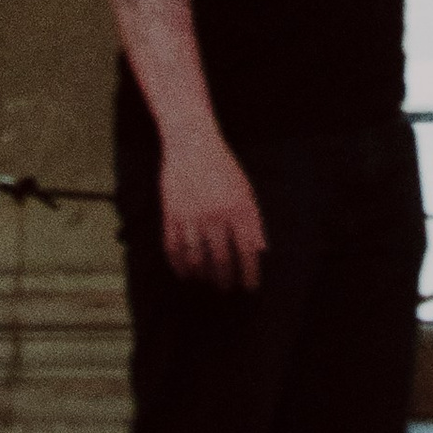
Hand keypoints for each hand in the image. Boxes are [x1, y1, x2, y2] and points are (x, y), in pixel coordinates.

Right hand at [160, 135, 265, 289]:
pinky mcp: (170, 215)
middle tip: (226, 288)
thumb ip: (254, 221)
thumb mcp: (246, 191)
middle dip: (225, 280)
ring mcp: (191, 216)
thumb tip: (261, 251)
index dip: (249, 273)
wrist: (192, 145)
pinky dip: (178, 265)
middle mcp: (215, 215)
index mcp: (238, 209)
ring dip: (202, 276)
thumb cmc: (223, 168)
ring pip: (196, 259)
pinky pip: (173, 248)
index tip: (249, 286)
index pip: (247, 251)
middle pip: (221, 260)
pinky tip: (185, 273)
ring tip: (206, 281)